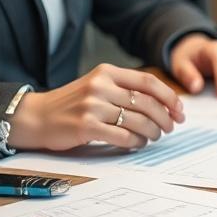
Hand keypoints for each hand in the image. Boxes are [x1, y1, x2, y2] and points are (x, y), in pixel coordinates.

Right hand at [8, 63, 185, 151]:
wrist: (36, 116)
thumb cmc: (73, 104)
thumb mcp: (97, 86)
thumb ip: (125, 90)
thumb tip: (165, 105)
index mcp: (107, 72)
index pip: (148, 82)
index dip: (169, 97)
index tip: (180, 110)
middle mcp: (100, 86)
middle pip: (147, 103)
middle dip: (165, 118)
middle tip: (170, 128)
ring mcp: (92, 106)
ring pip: (138, 121)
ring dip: (152, 132)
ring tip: (154, 137)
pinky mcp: (85, 126)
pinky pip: (123, 136)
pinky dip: (136, 142)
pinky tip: (137, 144)